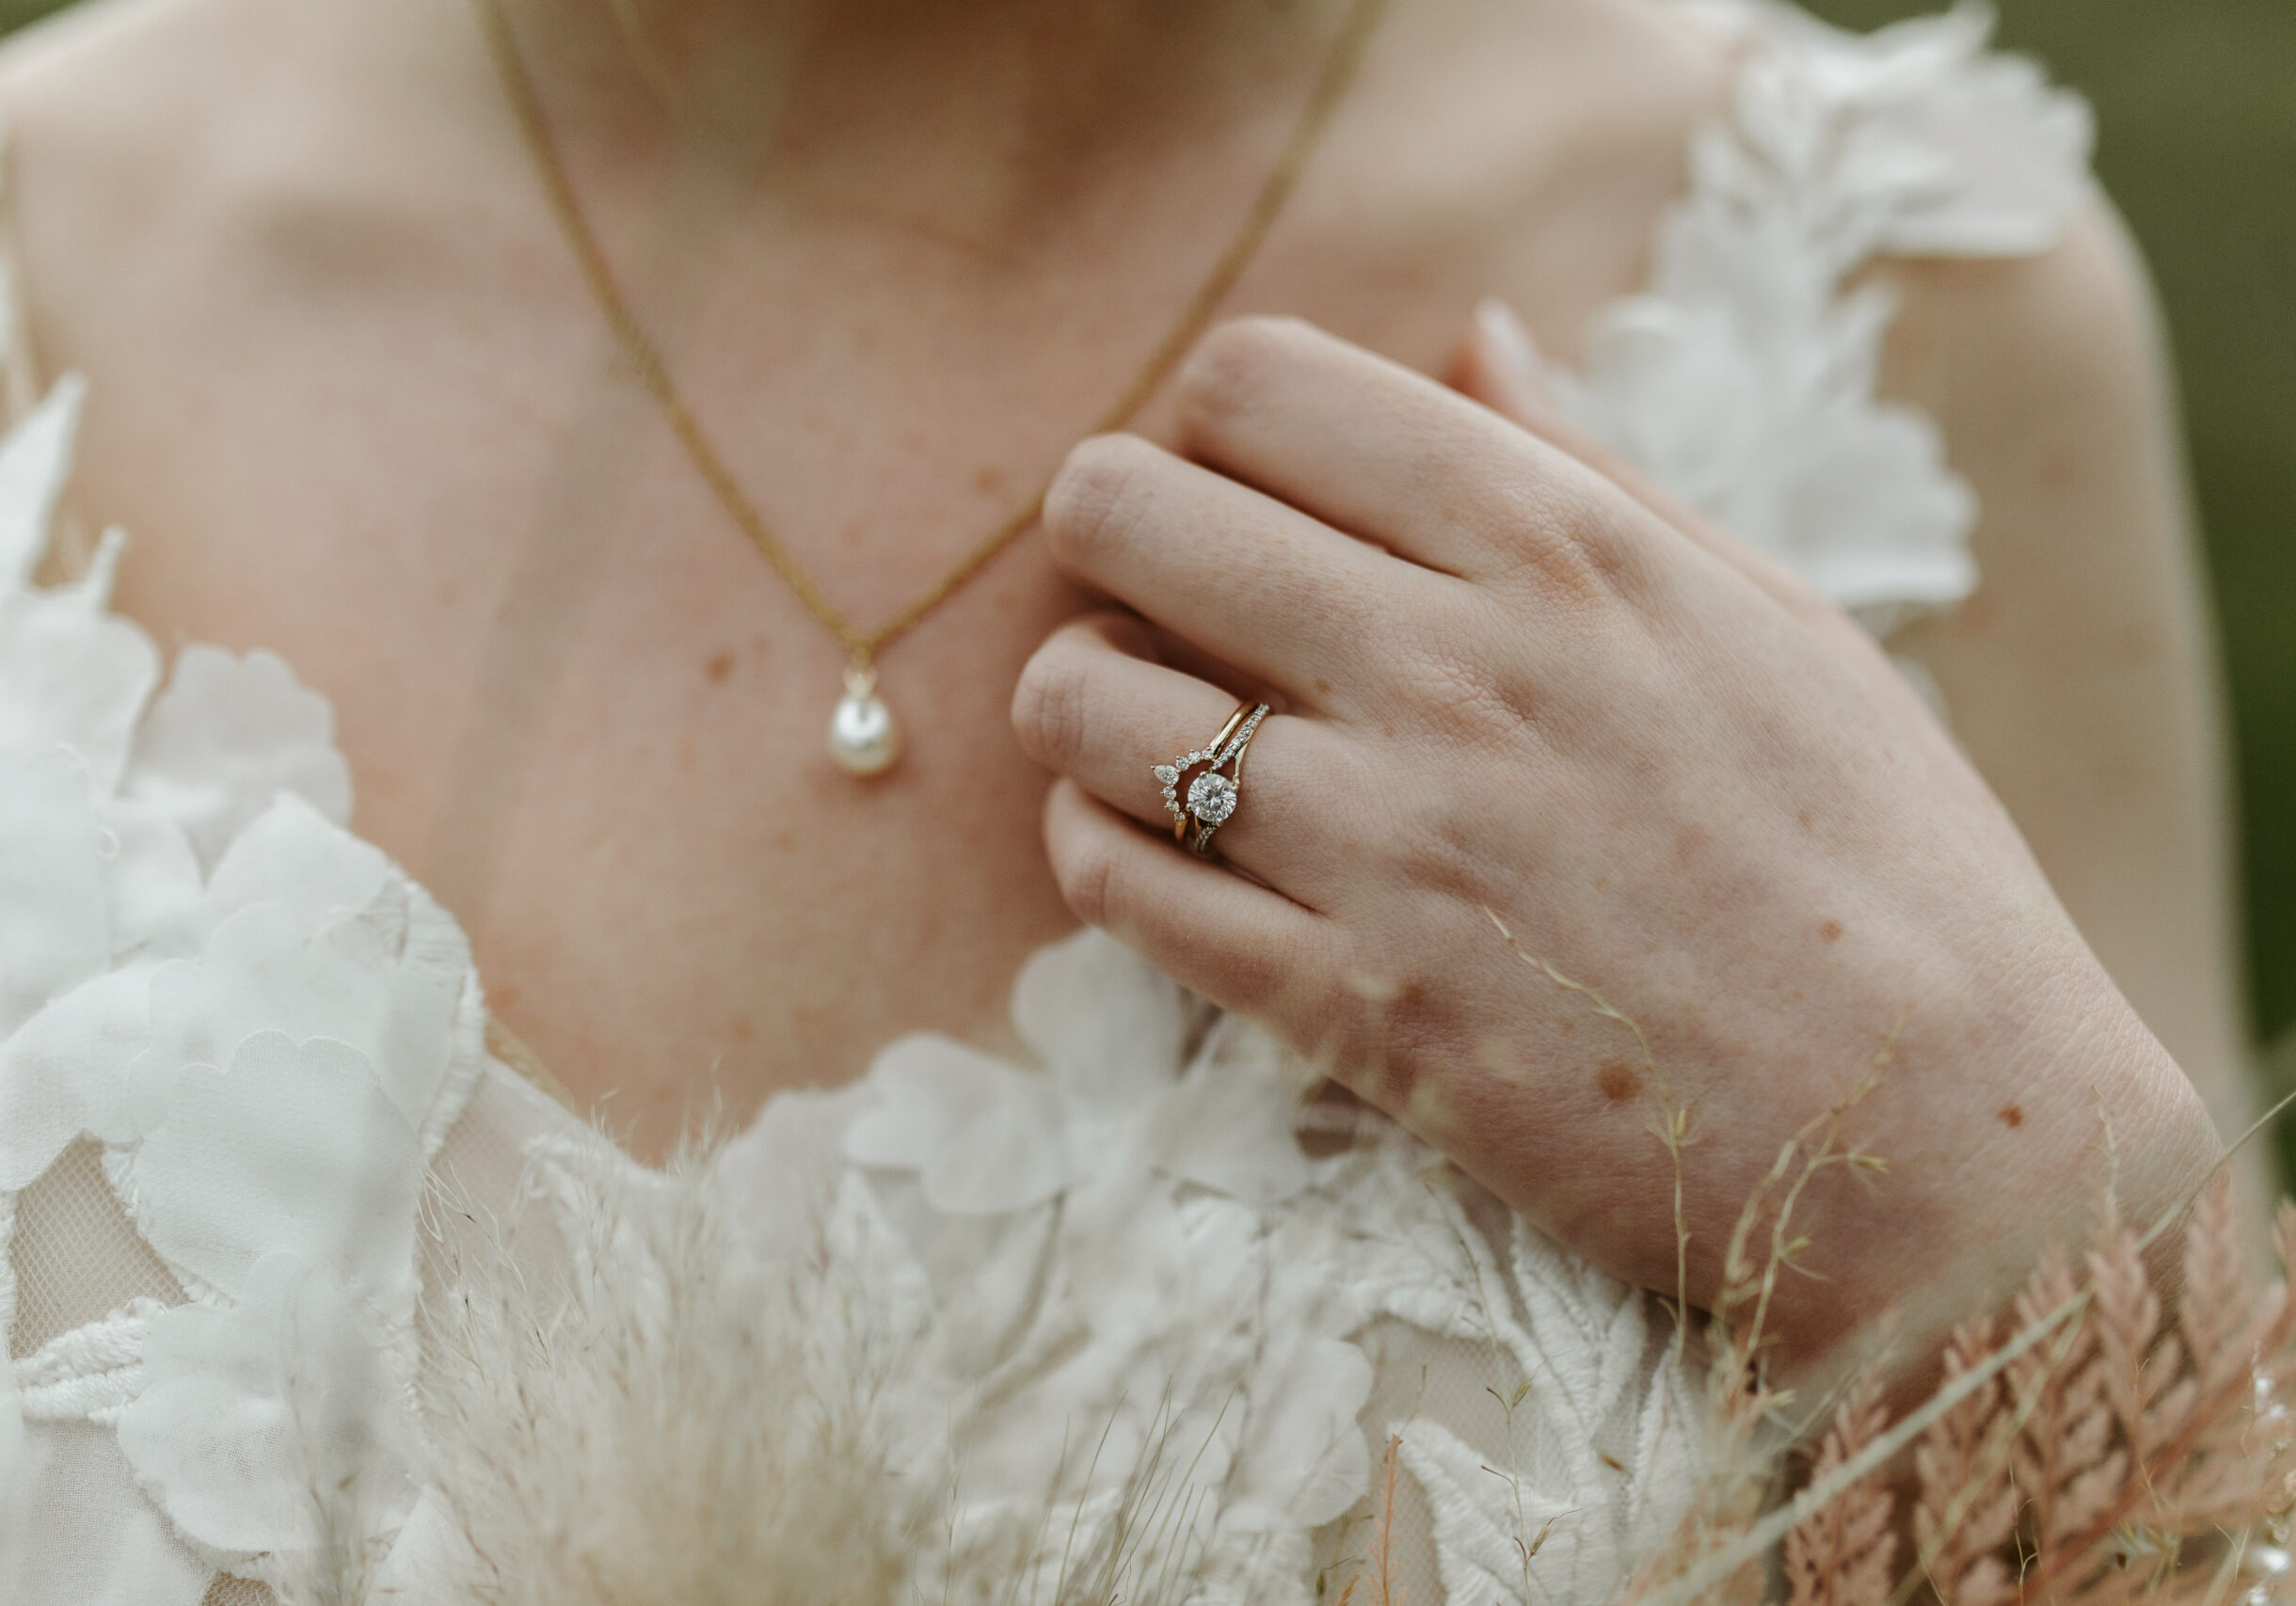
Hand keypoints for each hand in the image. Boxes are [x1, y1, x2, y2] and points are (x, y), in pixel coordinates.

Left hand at [1012, 314, 2217, 1370]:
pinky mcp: (1351, 1011)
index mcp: (1565, 549)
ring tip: (1142, 721)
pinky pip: (1121, 888)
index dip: (1210, 415)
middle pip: (1126, 513)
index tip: (1243, 474)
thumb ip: (1596, 469)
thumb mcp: (1775, 619)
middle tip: (1157, 583)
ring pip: (1085, 705)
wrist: (1941, 1142)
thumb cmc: (1885, 867)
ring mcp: (1388, 848)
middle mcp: (1451, 674)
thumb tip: (1471, 340)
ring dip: (1083, 697)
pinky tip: (1152, 843)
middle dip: (1109, 525)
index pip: (1261, 386)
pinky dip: (1096, 848)